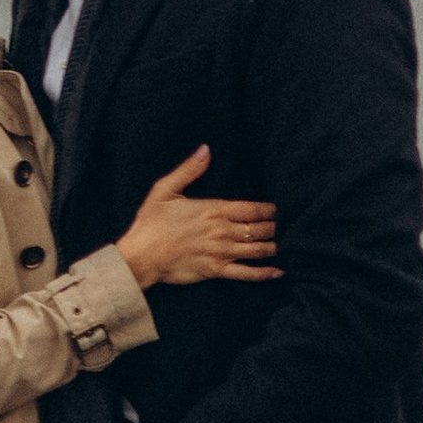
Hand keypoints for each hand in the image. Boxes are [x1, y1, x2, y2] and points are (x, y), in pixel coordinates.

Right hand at [115, 150, 277, 291]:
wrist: (141, 256)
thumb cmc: (151, 222)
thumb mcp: (165, 189)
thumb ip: (189, 170)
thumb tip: (205, 149)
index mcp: (213, 210)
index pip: (251, 209)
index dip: (268, 210)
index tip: (276, 210)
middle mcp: (221, 231)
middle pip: (259, 229)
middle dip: (273, 227)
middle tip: (281, 227)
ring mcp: (220, 252)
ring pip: (257, 250)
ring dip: (272, 246)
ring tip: (281, 243)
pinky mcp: (215, 270)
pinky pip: (246, 273)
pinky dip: (264, 273)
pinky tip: (277, 271)